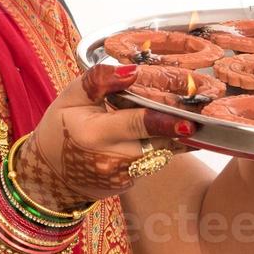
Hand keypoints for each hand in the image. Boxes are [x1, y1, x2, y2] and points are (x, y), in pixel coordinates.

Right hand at [10, 64, 197, 212]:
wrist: (51, 175)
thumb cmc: (60, 128)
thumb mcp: (70, 97)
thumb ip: (99, 80)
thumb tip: (132, 71)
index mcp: (96, 134)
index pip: (138, 125)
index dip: (166, 121)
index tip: (191, 119)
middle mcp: (113, 159)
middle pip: (159, 140)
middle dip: (181, 125)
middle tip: (202, 109)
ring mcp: (123, 176)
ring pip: (162, 151)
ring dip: (176, 134)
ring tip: (193, 116)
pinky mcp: (130, 183)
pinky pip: (154, 160)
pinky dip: (162, 144)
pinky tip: (168, 130)